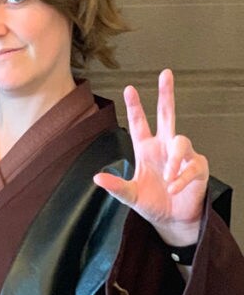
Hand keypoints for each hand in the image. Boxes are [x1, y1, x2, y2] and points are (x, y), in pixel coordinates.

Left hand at [93, 68, 208, 245]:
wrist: (172, 220)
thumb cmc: (152, 203)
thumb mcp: (130, 196)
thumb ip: (116, 187)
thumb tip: (97, 178)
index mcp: (146, 150)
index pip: (140, 124)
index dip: (134, 107)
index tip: (128, 89)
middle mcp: (165, 147)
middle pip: (168, 115)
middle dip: (166, 94)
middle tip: (165, 74)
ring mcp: (183, 156)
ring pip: (181, 141)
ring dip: (173, 160)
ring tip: (167, 178)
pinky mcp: (198, 168)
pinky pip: (191, 167)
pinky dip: (180, 179)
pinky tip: (173, 188)